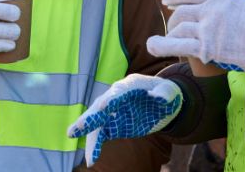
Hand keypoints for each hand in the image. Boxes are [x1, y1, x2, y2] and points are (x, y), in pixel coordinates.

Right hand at [67, 74, 182, 166]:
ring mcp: (112, 111)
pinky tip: (91, 159)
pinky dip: (96, 145)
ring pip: (97, 122)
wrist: (162, 103)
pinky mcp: (113, 124)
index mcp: (129, 85)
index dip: (111, 99)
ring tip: (75, 140)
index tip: (103, 107)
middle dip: (91, 116)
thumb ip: (164, 93)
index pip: (118, 92)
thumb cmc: (165, 93)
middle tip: (80, 126)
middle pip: (100, 106)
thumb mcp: (169, 91)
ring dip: (87, 132)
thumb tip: (160, 98)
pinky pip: (101, 135)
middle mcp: (116, 97)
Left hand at [146, 0, 244, 76]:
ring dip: (169, 35)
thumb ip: (226, 1)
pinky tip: (153, 45)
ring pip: (177, 28)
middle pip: (180, 12)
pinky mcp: (208, 49)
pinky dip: (162, 45)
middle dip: (173, 21)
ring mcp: (208, 29)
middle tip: (173, 28)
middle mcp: (211, 9)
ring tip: (163, 40)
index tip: (167, 0)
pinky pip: (178, 45)